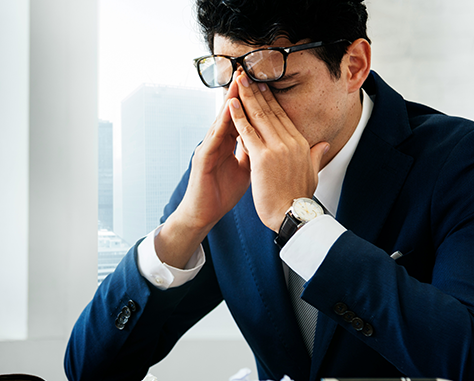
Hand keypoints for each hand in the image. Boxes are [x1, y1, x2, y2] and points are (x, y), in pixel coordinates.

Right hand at [156, 76, 251, 267]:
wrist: (204, 215)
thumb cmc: (221, 194)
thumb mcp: (246, 170)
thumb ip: (256, 154)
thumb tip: (271, 143)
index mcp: (227, 145)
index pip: (241, 119)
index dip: (251, 103)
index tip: (262, 85)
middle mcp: (216, 143)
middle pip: (230, 114)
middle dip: (239, 94)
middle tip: (248, 72)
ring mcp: (208, 149)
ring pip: (221, 121)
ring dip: (230, 101)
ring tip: (239, 82)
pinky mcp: (202, 159)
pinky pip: (214, 137)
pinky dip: (222, 122)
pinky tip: (229, 109)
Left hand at [229, 72, 329, 231]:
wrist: (293, 215)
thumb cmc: (299, 198)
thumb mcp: (312, 173)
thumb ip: (316, 156)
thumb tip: (324, 144)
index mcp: (300, 143)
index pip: (282, 115)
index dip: (270, 99)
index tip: (261, 84)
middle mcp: (290, 141)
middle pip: (270, 110)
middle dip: (257, 91)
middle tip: (246, 74)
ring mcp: (277, 148)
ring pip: (259, 116)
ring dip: (246, 97)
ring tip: (237, 81)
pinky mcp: (263, 158)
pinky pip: (248, 132)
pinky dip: (238, 117)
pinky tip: (230, 104)